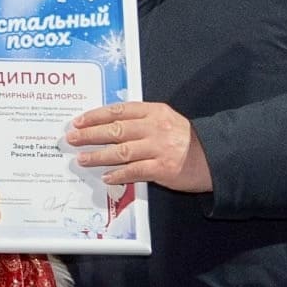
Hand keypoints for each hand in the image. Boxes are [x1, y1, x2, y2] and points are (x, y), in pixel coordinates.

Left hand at [66, 102, 210, 191]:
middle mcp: (155, 127)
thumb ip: (142, 120)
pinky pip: (135, 171)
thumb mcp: (167, 120)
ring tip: (82, 159)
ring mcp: (159, 148)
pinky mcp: (163, 168)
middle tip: (72, 139)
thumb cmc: (187, 140)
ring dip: (98, 155)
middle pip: (116, 129)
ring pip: (121, 151)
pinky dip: (118, 174)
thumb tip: (110, 125)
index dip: (96, 115)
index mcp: (155, 112)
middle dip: (90, 134)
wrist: (214, 157)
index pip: (119, 110)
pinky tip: (106, 176)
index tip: (79, 121)